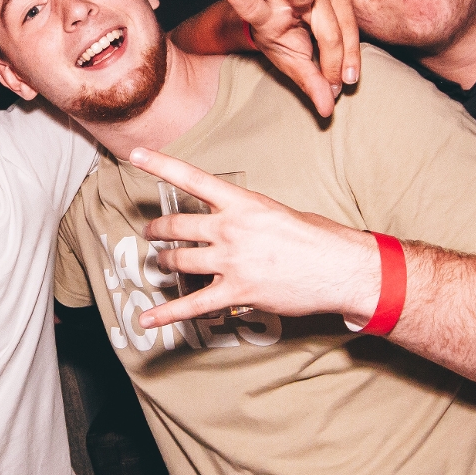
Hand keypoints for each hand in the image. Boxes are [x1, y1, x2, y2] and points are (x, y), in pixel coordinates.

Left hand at [130, 148, 378, 328]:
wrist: (340, 268)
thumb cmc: (317, 238)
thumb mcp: (278, 212)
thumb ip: (248, 215)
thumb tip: (231, 223)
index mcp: (242, 202)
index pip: (192, 178)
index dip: (159, 164)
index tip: (135, 154)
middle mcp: (230, 229)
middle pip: (176, 227)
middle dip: (158, 230)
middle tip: (152, 232)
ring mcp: (231, 262)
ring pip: (179, 262)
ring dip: (166, 264)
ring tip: (162, 265)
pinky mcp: (237, 292)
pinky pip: (192, 306)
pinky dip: (166, 314)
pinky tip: (147, 319)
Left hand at [217, 0, 360, 118]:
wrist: (295, 18)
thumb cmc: (284, 39)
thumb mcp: (288, 62)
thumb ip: (307, 82)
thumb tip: (327, 110)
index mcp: (266, 11)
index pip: (249, 5)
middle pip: (323, 29)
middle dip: (332, 61)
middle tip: (333, 87)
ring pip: (342, 28)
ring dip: (346, 59)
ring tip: (340, 81)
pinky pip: (353, 25)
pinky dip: (353, 51)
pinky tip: (349, 67)